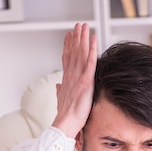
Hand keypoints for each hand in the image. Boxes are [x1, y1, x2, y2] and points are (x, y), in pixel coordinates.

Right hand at [52, 23, 97, 138]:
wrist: (65, 124)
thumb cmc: (64, 117)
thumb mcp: (61, 101)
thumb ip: (60, 91)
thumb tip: (57, 86)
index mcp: (66, 80)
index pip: (66, 59)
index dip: (67, 46)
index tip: (68, 36)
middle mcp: (70, 76)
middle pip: (73, 52)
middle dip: (75, 38)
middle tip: (77, 26)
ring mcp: (77, 78)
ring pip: (80, 54)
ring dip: (82, 39)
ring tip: (84, 27)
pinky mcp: (85, 82)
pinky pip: (90, 62)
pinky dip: (92, 50)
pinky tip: (94, 40)